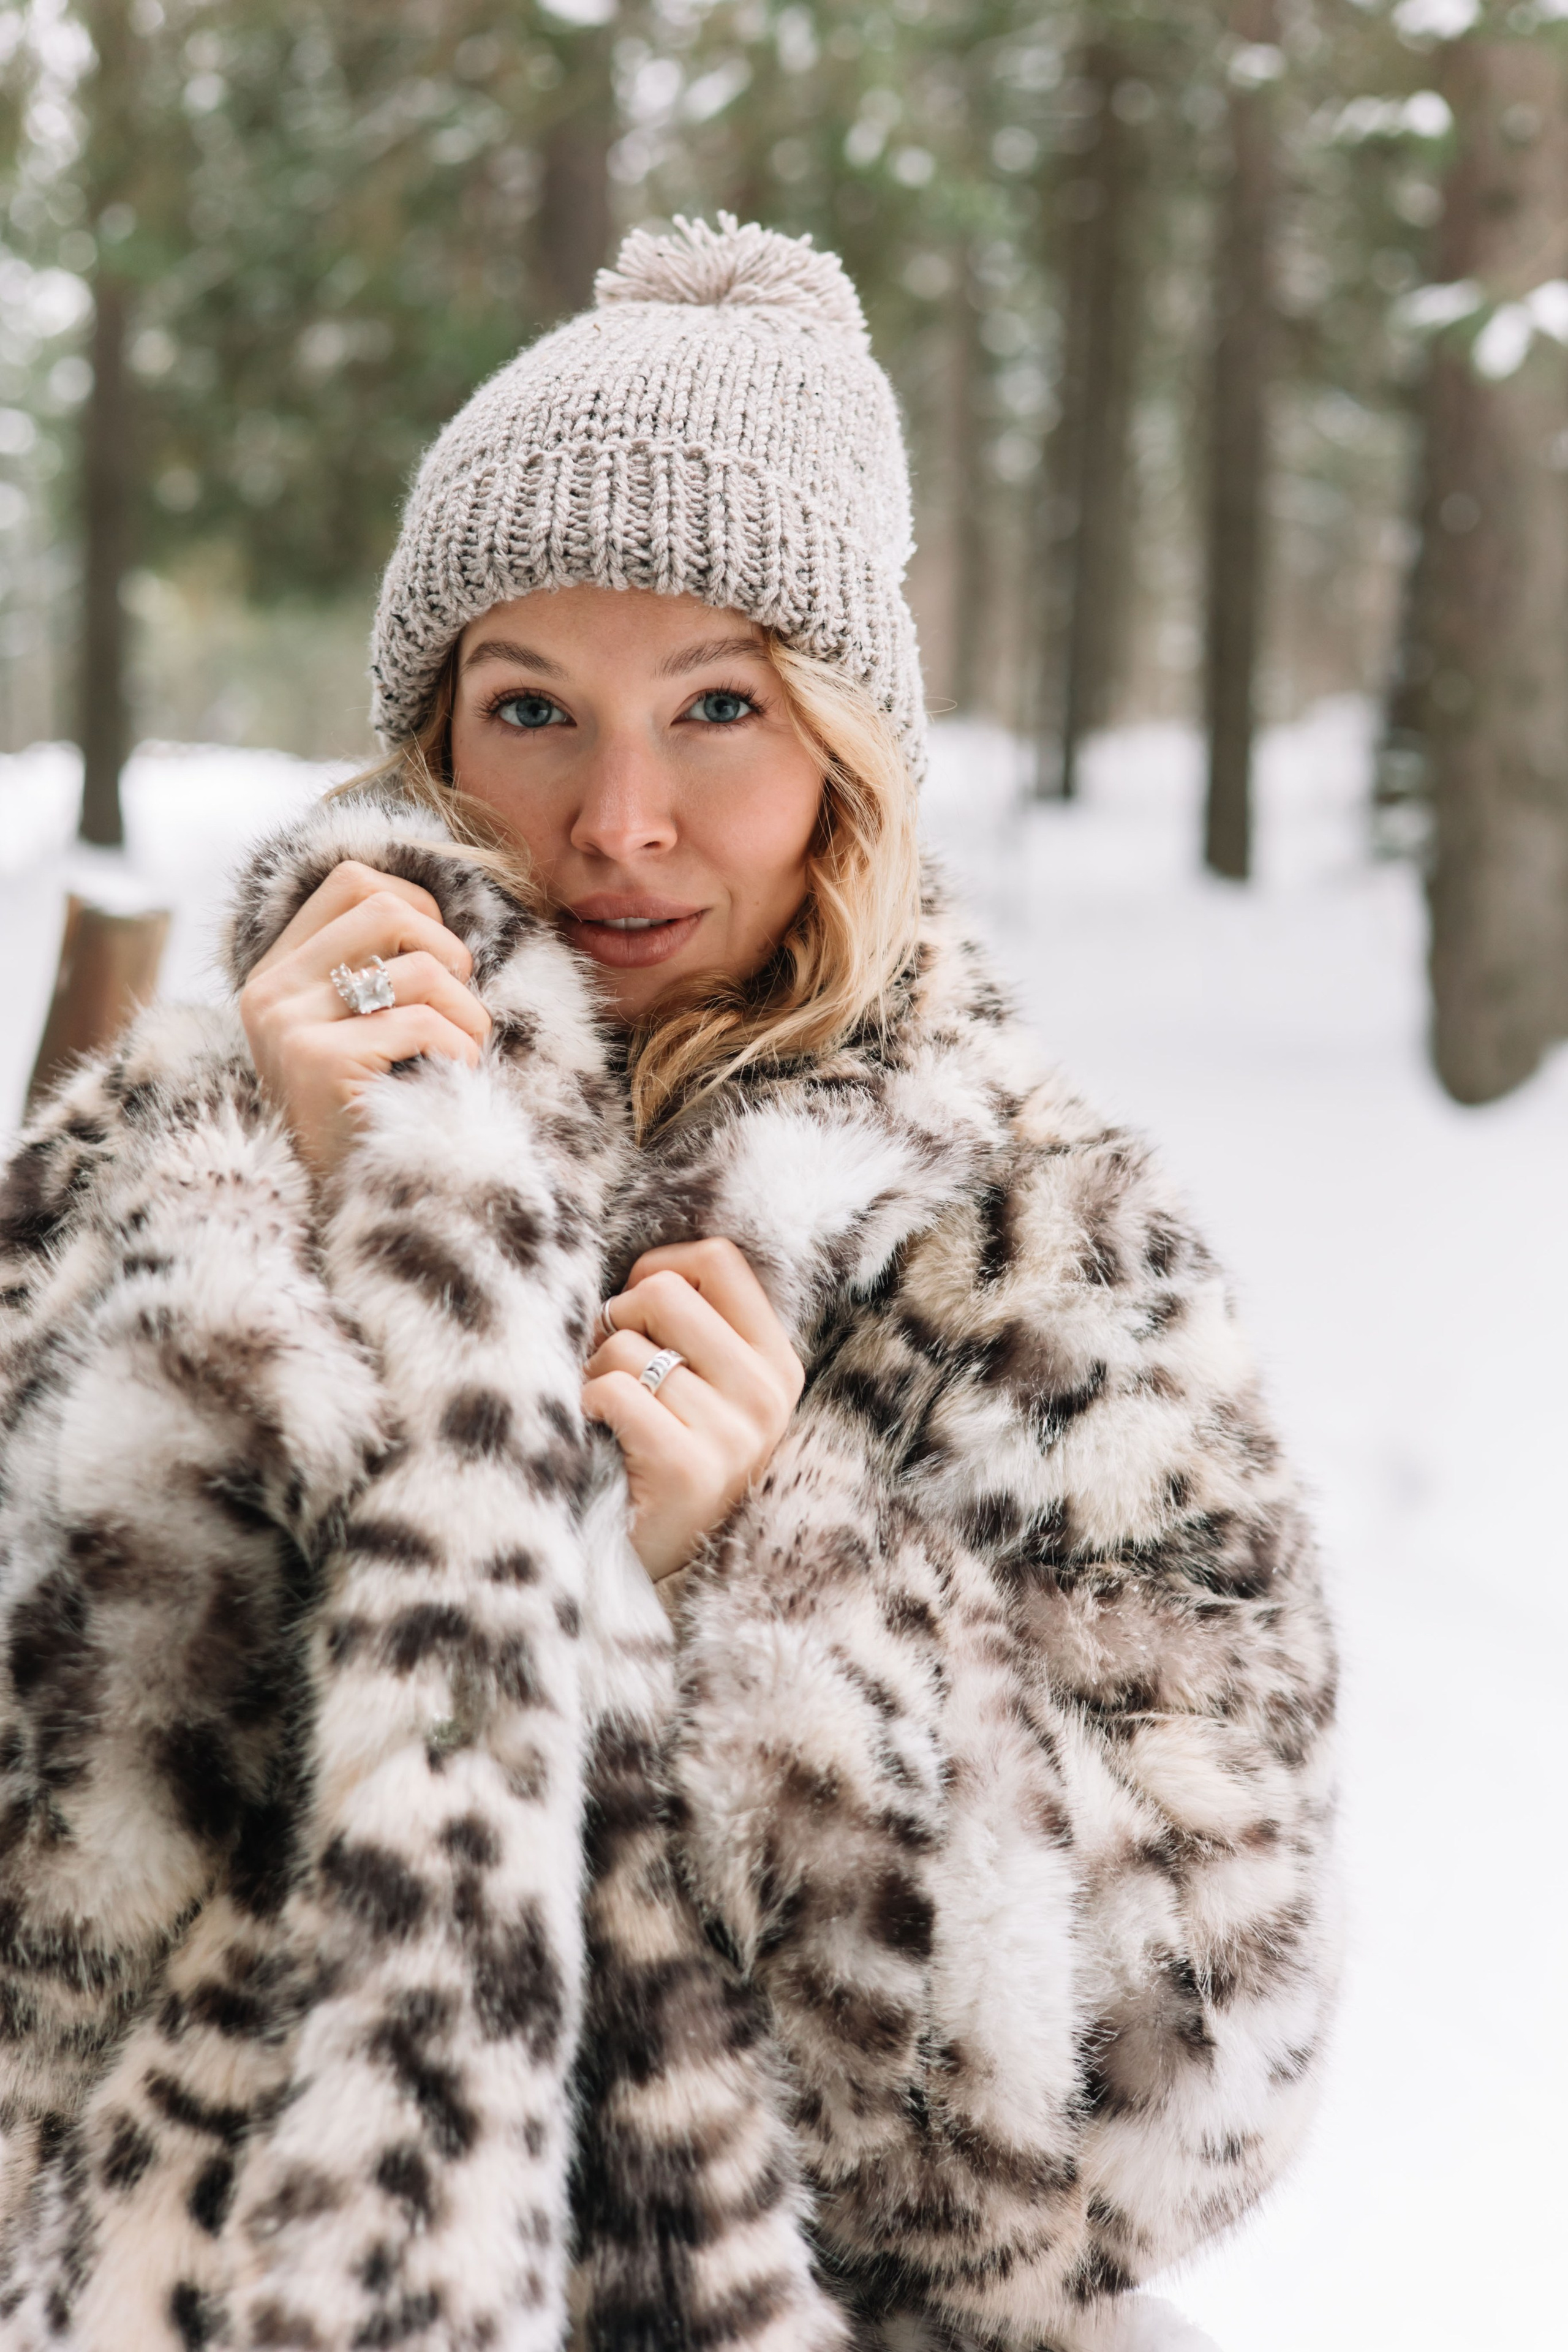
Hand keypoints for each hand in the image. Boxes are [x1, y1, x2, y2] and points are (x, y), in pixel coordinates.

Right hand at [239, 861, 490, 1180]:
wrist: (357, 1210)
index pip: (352, 880)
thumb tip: (445, 904)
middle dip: (448, 952)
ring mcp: (288, 1027)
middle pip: (385, 907)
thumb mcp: (368, 1029)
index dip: (417, 905)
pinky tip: (450, 1084)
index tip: (441, 960)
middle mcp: (270, 993)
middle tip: (458, 1008)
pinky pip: (425, 1024)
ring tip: (462, 1054)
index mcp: (278, 974)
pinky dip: (461, 1052)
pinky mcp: (319, 1063)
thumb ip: (382, 967)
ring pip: (420, 968)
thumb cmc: (379, 1114)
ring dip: (468, 1014)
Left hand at [582, 1237, 803, 1580]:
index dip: (660, 1269)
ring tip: (607, 1413)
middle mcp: (766, 1394)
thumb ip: (689, 1328)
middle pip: (666, 1292)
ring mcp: (733, 1434)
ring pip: (627, 1348)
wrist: (651, 1568)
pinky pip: (614, 1391)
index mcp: (776, 1362)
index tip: (639, 1312)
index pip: (720, 1260)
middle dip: (618, 1321)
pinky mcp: (688, 1468)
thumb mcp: (702, 1389)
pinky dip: (587, 1406)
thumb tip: (634, 1274)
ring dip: (595, 1374)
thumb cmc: (661, 1459)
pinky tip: (598, 1434)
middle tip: (613, 1365)